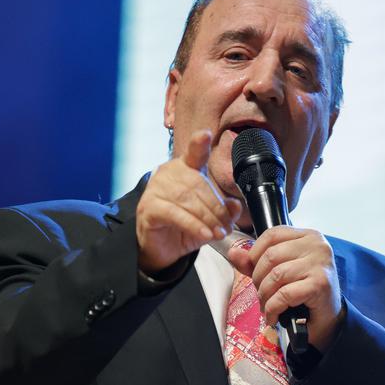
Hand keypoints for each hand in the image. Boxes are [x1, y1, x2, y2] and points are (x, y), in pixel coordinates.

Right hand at [136, 130, 242, 273]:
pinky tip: (205, 235)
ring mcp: (156, 189)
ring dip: (207, 218)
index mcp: (184, 169)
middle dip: (216, 207)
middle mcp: (168, 174)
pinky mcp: (149, 207)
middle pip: (198, 184)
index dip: (199, 143)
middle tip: (227, 226)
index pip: (193, 153)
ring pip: (187, 199)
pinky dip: (193, 225)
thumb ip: (223, 210)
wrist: (162, 249)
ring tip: (219, 233)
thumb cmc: (184, 228)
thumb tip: (235, 205)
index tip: (206, 135)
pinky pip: (175, 214)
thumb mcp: (209, 219)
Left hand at [227, 227, 344, 351]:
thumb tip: (233, 253)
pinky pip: (284, 294)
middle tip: (261, 295)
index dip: (255, 254)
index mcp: (308, 236)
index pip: (272, 234)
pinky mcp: (320, 284)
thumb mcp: (280, 273)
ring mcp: (320, 264)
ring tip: (267, 307)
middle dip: (258, 280)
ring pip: (276, 275)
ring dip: (265, 296)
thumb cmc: (304, 294)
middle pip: (271, 256)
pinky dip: (273, 309)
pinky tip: (274, 316)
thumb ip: (256, 262)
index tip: (254, 272)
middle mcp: (317, 246)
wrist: (327, 320)